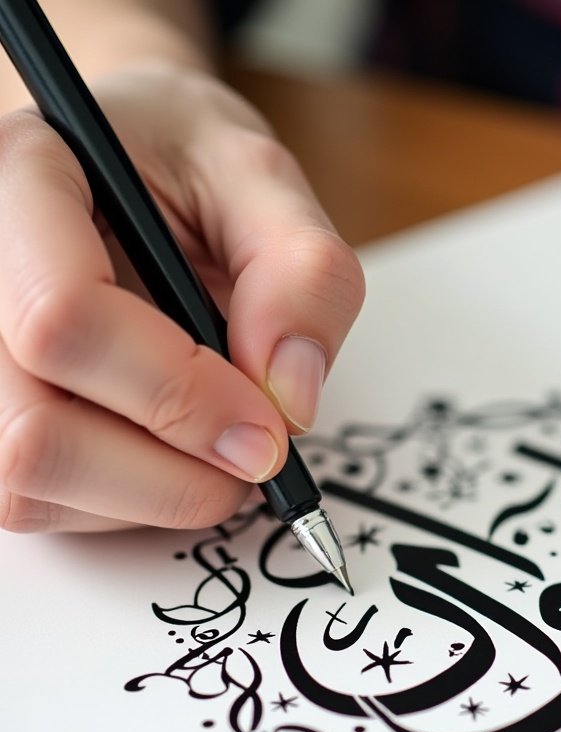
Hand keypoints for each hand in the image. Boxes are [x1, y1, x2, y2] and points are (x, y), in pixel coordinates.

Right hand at [0, 63, 363, 531]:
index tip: (272, 428)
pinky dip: (137, 501)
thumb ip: (302, 274)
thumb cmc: (189, 168)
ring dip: (161, 494)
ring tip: (221, 440)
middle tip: (259, 453)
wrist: (137, 171)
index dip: (182, 394)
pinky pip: (45, 504)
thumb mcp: (266, 183)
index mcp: (21, 182)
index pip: (64, 318)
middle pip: (34, 433)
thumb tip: (290, 400)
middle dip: (176, 472)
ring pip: (31, 485)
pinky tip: (174, 446)